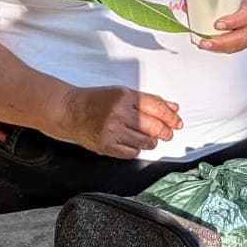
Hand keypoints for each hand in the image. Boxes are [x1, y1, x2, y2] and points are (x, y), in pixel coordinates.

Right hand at [57, 85, 181, 157]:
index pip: (157, 108)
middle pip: (154, 126)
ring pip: (145, 142)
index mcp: (125, 97)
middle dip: (166, 132)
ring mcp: (112, 131)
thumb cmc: (95, 100)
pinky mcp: (106, 146)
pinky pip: (131, 153)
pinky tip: (134, 143)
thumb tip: (172, 107)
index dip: (171, 117)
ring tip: (150, 138)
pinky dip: (137, 149)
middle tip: (168, 133)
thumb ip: (149, 100)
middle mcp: (118, 113)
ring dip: (152, 142)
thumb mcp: (123, 93)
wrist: (69, 111)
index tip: (177, 122)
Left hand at [197, 0, 246, 54]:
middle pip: (242, 36)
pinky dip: (224, 48)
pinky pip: (239, 47)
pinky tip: (212, 47)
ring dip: (220, 47)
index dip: (232, 22)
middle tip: (205, 41)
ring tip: (204, 45)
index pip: (246, 16)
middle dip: (222, 42)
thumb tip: (189, 1)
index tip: (217, 24)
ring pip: (240, 44)